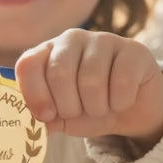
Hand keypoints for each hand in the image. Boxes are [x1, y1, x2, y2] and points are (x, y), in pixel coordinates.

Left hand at [15, 29, 162, 146]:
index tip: (47, 116)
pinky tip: (121, 101)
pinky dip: (120, 103)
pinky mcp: (134, 50)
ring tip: (101, 109)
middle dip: (69, 106)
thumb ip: (46, 117)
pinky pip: (122, 82)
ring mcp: (104, 40)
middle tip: (78, 113)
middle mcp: (73, 39)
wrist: (132, 108)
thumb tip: (35, 124)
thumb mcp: (63, 117)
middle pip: (59, 73)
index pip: (28, 64)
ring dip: (96, 108)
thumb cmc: (89, 108)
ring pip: (91, 80)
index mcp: (48, 51)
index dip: (34, 94)